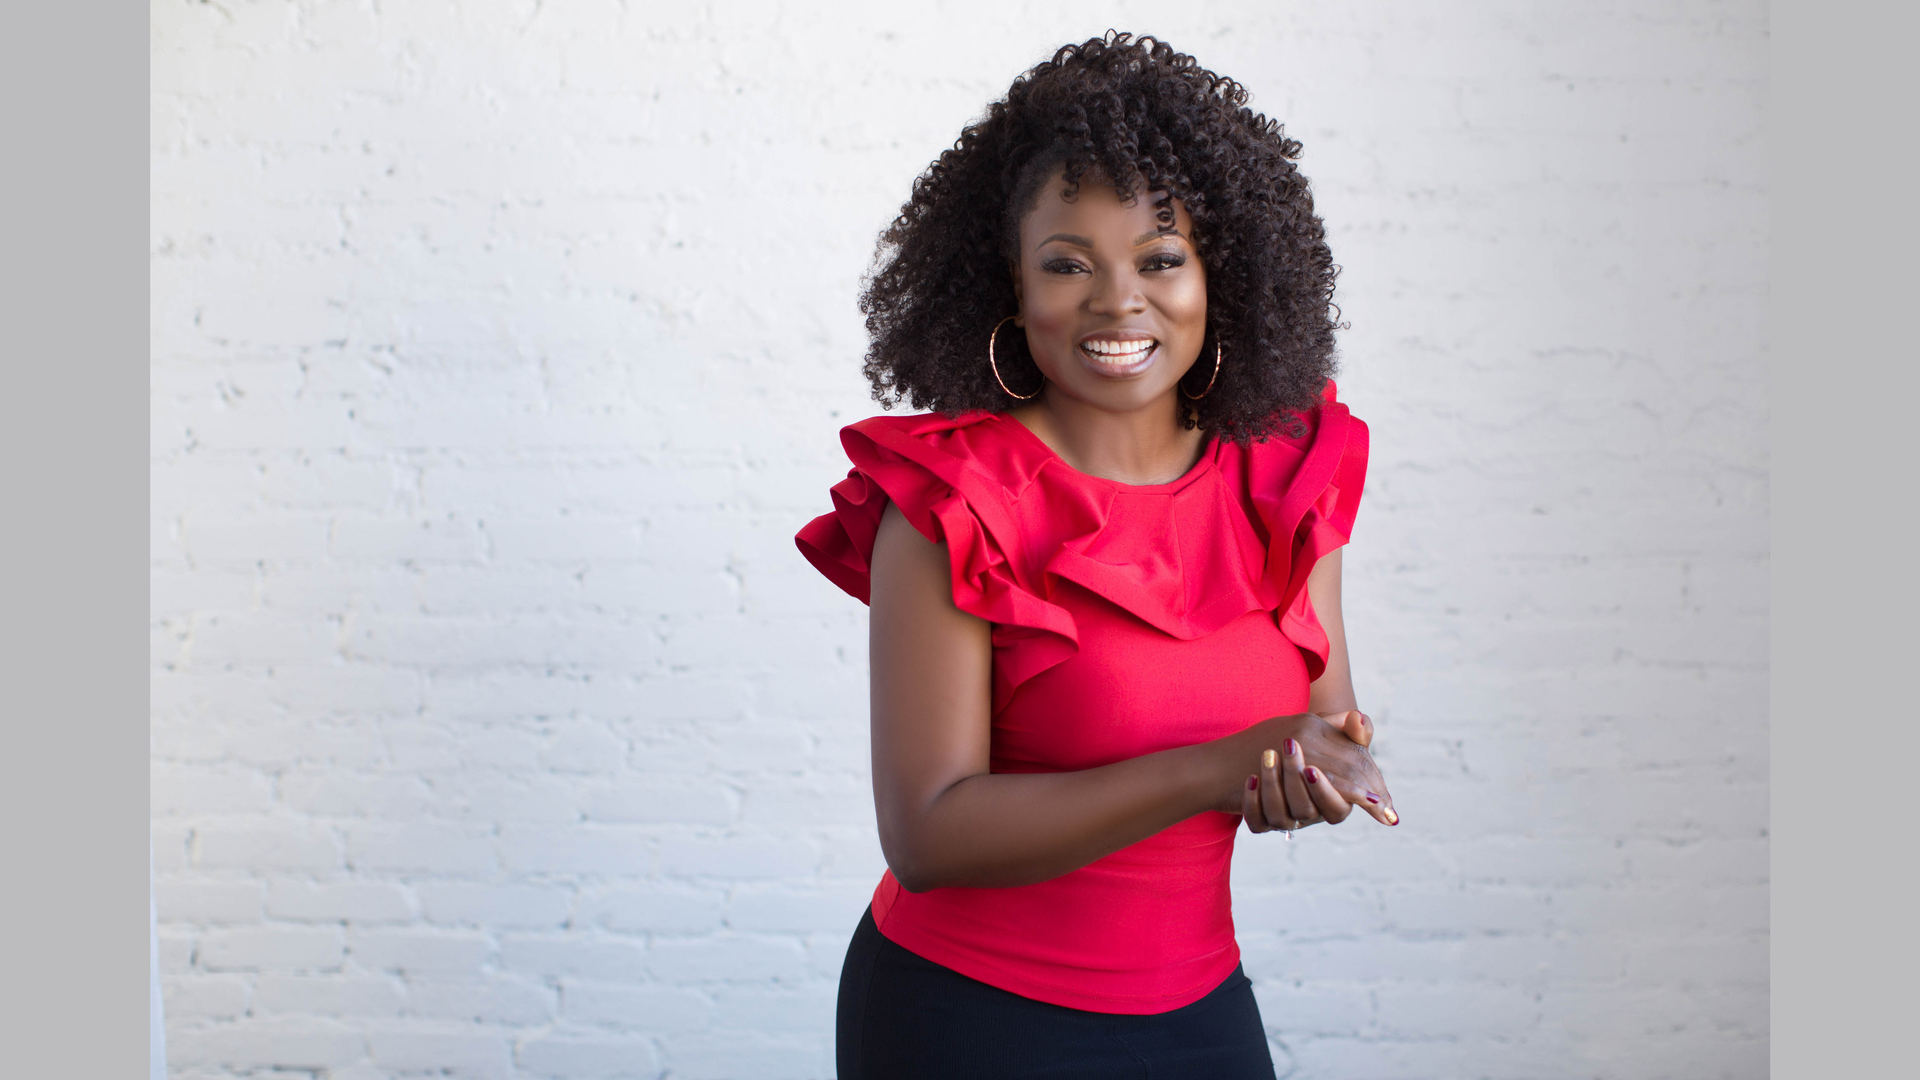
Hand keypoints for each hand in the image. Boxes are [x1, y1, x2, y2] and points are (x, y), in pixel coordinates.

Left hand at [1236, 711, 1396, 832]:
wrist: (1267, 748)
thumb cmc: (1313, 744)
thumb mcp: (1335, 736)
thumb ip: (1354, 731)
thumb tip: (1360, 718)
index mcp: (1334, 800)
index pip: (1339, 807)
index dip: (1328, 793)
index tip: (1313, 767)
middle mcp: (1310, 813)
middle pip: (1307, 812)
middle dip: (1298, 785)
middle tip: (1294, 755)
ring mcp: (1285, 818)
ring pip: (1280, 817)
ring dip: (1273, 785)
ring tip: (1268, 754)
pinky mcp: (1261, 818)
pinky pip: (1256, 823)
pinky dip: (1252, 801)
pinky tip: (1251, 778)